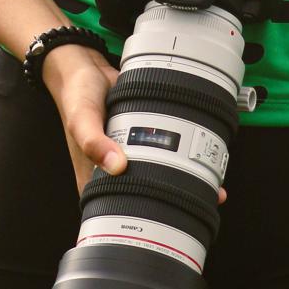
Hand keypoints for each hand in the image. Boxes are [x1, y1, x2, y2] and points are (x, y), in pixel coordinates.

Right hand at [40, 43, 228, 208]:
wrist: (86, 68)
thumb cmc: (76, 96)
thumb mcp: (81, 119)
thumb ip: (93, 141)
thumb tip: (117, 165)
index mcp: (95, 180)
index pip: (120, 212)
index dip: (147, 221)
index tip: (175, 220)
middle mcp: (114, 172)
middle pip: (149, 195)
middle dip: (178, 201)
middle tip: (206, 199)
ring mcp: (131, 155)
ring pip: (161, 173)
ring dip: (186, 178)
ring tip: (212, 184)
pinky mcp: (144, 136)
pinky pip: (165, 149)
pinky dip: (181, 152)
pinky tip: (198, 155)